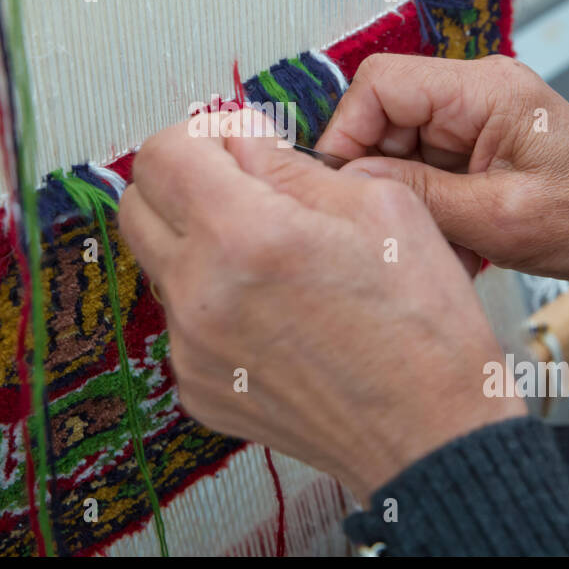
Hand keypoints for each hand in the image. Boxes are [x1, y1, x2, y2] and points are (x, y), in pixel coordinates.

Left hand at [119, 107, 524, 502]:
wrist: (431, 434)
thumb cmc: (419, 326)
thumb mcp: (377, 206)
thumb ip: (290, 164)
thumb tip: (241, 140)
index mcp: (243, 235)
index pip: (162, 153)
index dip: (200, 134)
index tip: (237, 144)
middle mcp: (200, 294)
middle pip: (137, 204)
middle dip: (182, 181)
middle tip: (240, 187)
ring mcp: (191, 349)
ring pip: (159, 263)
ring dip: (197, 242)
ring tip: (270, 257)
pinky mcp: (197, 387)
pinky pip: (182, 321)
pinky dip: (214, 301)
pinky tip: (274, 311)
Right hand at [315, 53, 568, 302]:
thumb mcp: (499, 219)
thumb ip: (420, 195)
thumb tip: (350, 179)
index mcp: (486, 90)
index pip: (381, 82)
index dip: (346, 130)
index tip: (340, 183)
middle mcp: (477, 92)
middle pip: (385, 114)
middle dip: (377, 172)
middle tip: (388, 223)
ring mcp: (477, 118)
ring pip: (400, 146)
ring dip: (405, 196)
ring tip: (433, 240)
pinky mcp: (479, 144)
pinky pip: (426, 166)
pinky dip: (428, 205)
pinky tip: (452, 239)